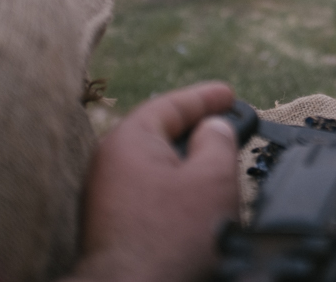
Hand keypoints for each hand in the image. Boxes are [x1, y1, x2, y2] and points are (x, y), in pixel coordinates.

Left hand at [69, 82, 239, 281]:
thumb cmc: (171, 239)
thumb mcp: (213, 178)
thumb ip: (218, 141)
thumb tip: (213, 128)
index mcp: (130, 141)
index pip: (171, 104)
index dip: (206, 97)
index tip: (229, 94)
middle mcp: (110, 164)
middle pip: (159, 133)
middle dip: (196, 128)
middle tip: (228, 125)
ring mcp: (106, 198)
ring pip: (155, 165)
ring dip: (187, 163)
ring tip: (218, 165)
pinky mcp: (112, 227)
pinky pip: (149, 192)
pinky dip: (176, 188)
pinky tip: (196, 202)